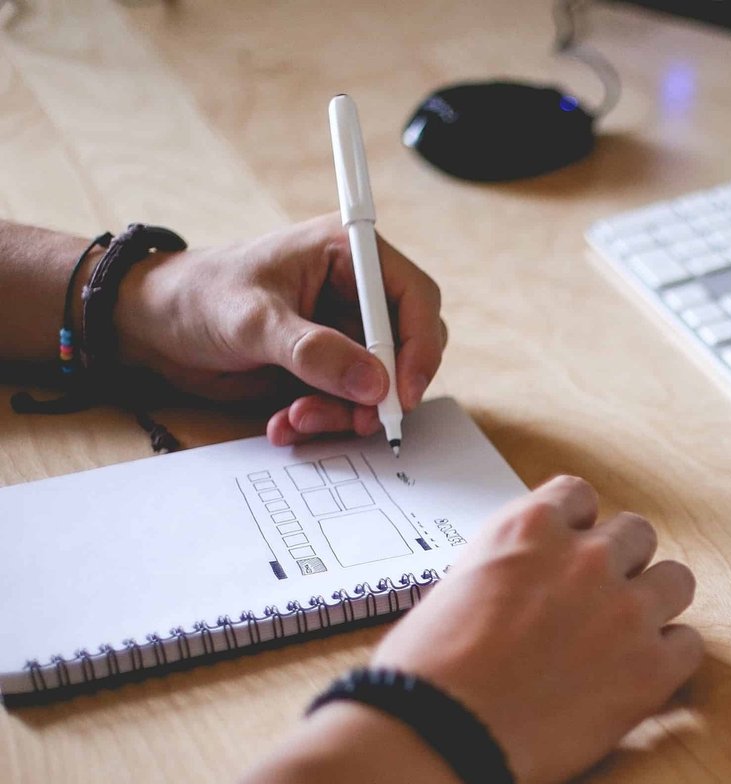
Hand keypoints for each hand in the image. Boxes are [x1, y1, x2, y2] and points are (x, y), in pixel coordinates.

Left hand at [113, 216, 446, 445]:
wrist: (153, 326)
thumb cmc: (197, 297)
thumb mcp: (253, 320)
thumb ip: (313, 351)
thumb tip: (374, 383)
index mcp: (349, 255)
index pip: (415, 298)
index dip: (419, 346)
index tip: (402, 391)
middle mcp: (356, 293)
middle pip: (407, 349)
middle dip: (382, 391)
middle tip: (356, 419)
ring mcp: (344, 333)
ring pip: (379, 387)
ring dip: (344, 414)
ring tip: (296, 420)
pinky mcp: (327, 368)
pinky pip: (348, 405)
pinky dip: (323, 421)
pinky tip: (285, 422)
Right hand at [369, 477, 702, 783]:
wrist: (438, 738)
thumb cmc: (425, 674)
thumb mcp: (455, 588)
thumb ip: (506, 570)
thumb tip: (522, 585)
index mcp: (529, 529)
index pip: (579, 497)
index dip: (577, 529)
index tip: (569, 554)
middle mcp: (586, 558)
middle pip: (637, 534)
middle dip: (620, 564)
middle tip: (598, 602)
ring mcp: (626, 611)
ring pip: (676, 580)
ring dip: (655, 603)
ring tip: (626, 638)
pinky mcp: (651, 669)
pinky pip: (689, 644)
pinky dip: (668, 659)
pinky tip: (639, 678)